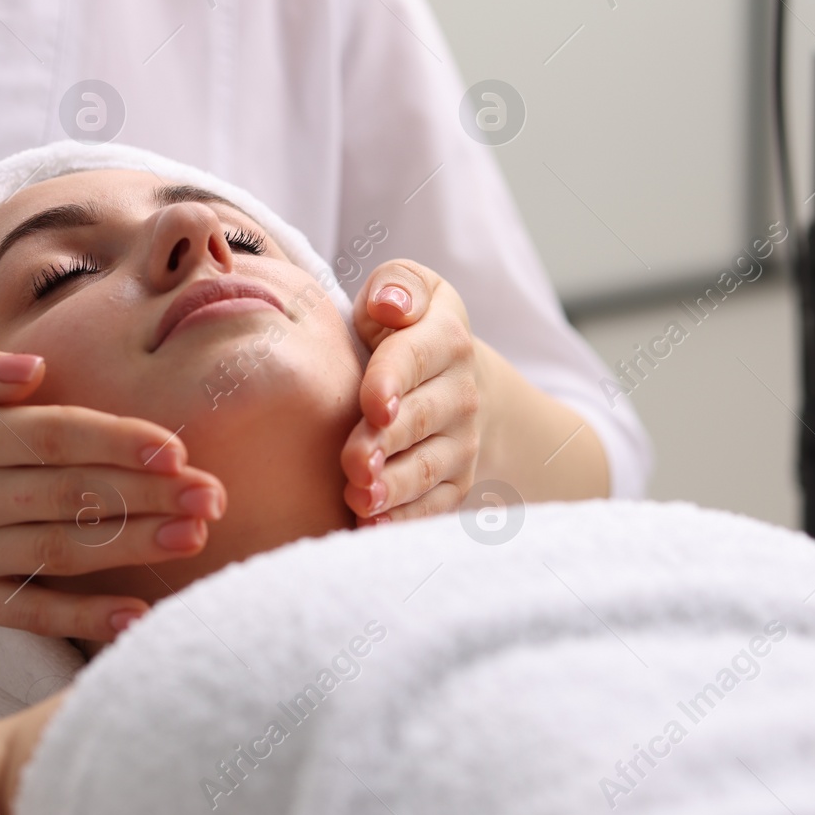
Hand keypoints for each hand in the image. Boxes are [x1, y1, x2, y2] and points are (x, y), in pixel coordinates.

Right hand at [0, 344, 224, 641]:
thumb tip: (35, 369)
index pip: (54, 437)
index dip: (119, 443)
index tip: (177, 449)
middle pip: (72, 494)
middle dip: (150, 495)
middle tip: (217, 494)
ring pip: (61, 551)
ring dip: (133, 547)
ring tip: (196, 539)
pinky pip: (25, 612)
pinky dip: (81, 618)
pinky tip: (135, 617)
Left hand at [340, 259, 481, 522]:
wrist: (457, 381)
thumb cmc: (407, 329)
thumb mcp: (407, 289)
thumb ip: (397, 285)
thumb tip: (388, 305)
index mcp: (445, 338)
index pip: (416, 357)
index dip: (393, 380)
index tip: (372, 404)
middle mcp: (460, 393)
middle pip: (421, 419)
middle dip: (386, 442)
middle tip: (353, 463)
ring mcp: (460, 442)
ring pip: (427, 469)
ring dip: (394, 487)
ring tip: (360, 499)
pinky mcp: (453, 483)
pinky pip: (433, 506)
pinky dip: (406, 520)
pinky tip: (373, 529)